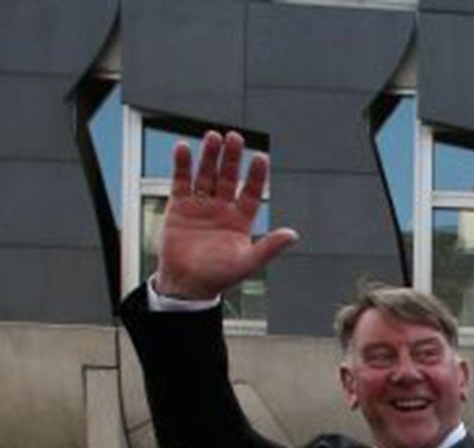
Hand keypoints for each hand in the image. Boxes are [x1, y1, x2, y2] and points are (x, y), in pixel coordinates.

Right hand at [151, 130, 299, 301]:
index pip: (252, 192)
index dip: (256, 176)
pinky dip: (182, 165)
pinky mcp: (180, 206)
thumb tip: (293, 235)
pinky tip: (184, 148)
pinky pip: (181, 181)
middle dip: (232, 158)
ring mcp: (201, 205)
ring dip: (209, 156)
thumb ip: (269, 247)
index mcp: (241, 220)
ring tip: (213, 137)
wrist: (187, 284)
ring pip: (206, 175)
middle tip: (235, 137)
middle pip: (228, 177)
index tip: (260, 158)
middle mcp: (222, 209)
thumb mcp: (248, 262)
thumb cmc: (219, 276)